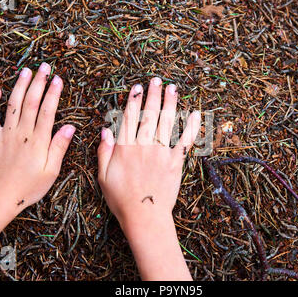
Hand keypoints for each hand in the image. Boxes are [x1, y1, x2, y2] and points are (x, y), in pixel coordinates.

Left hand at [0, 63, 74, 279]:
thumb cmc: (28, 188)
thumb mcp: (50, 172)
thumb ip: (59, 147)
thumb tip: (70, 126)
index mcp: (38, 141)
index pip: (47, 110)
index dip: (53, 93)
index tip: (58, 78)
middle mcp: (21, 133)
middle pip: (30, 102)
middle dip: (38, 82)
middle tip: (45, 66)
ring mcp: (5, 134)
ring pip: (12, 104)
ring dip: (19, 86)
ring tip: (26, 70)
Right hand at [97, 77, 200, 279]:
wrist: (144, 216)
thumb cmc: (121, 199)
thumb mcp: (103, 177)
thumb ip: (104, 152)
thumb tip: (105, 130)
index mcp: (124, 148)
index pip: (128, 118)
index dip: (133, 101)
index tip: (136, 87)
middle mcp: (143, 146)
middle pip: (149, 115)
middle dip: (153, 95)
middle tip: (156, 80)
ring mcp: (161, 153)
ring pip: (166, 122)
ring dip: (170, 103)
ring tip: (173, 87)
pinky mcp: (175, 162)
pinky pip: (184, 141)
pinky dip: (191, 127)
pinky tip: (195, 113)